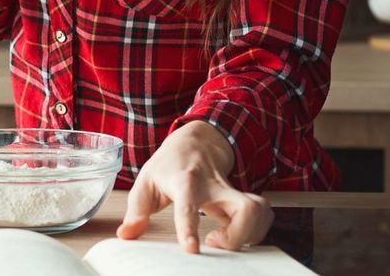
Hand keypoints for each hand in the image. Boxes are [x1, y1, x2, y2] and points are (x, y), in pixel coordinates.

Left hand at [116, 121, 272, 252]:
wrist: (197, 140)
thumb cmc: (169, 164)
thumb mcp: (146, 181)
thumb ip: (136, 211)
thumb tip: (126, 235)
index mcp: (185, 181)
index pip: (188, 204)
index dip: (189, 227)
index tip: (192, 249)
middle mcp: (214, 185)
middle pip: (244, 208)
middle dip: (238, 235)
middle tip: (215, 242)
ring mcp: (233, 190)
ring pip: (259, 211)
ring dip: (249, 234)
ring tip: (225, 240)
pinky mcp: (244, 197)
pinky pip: (263, 215)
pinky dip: (256, 230)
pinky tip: (237, 235)